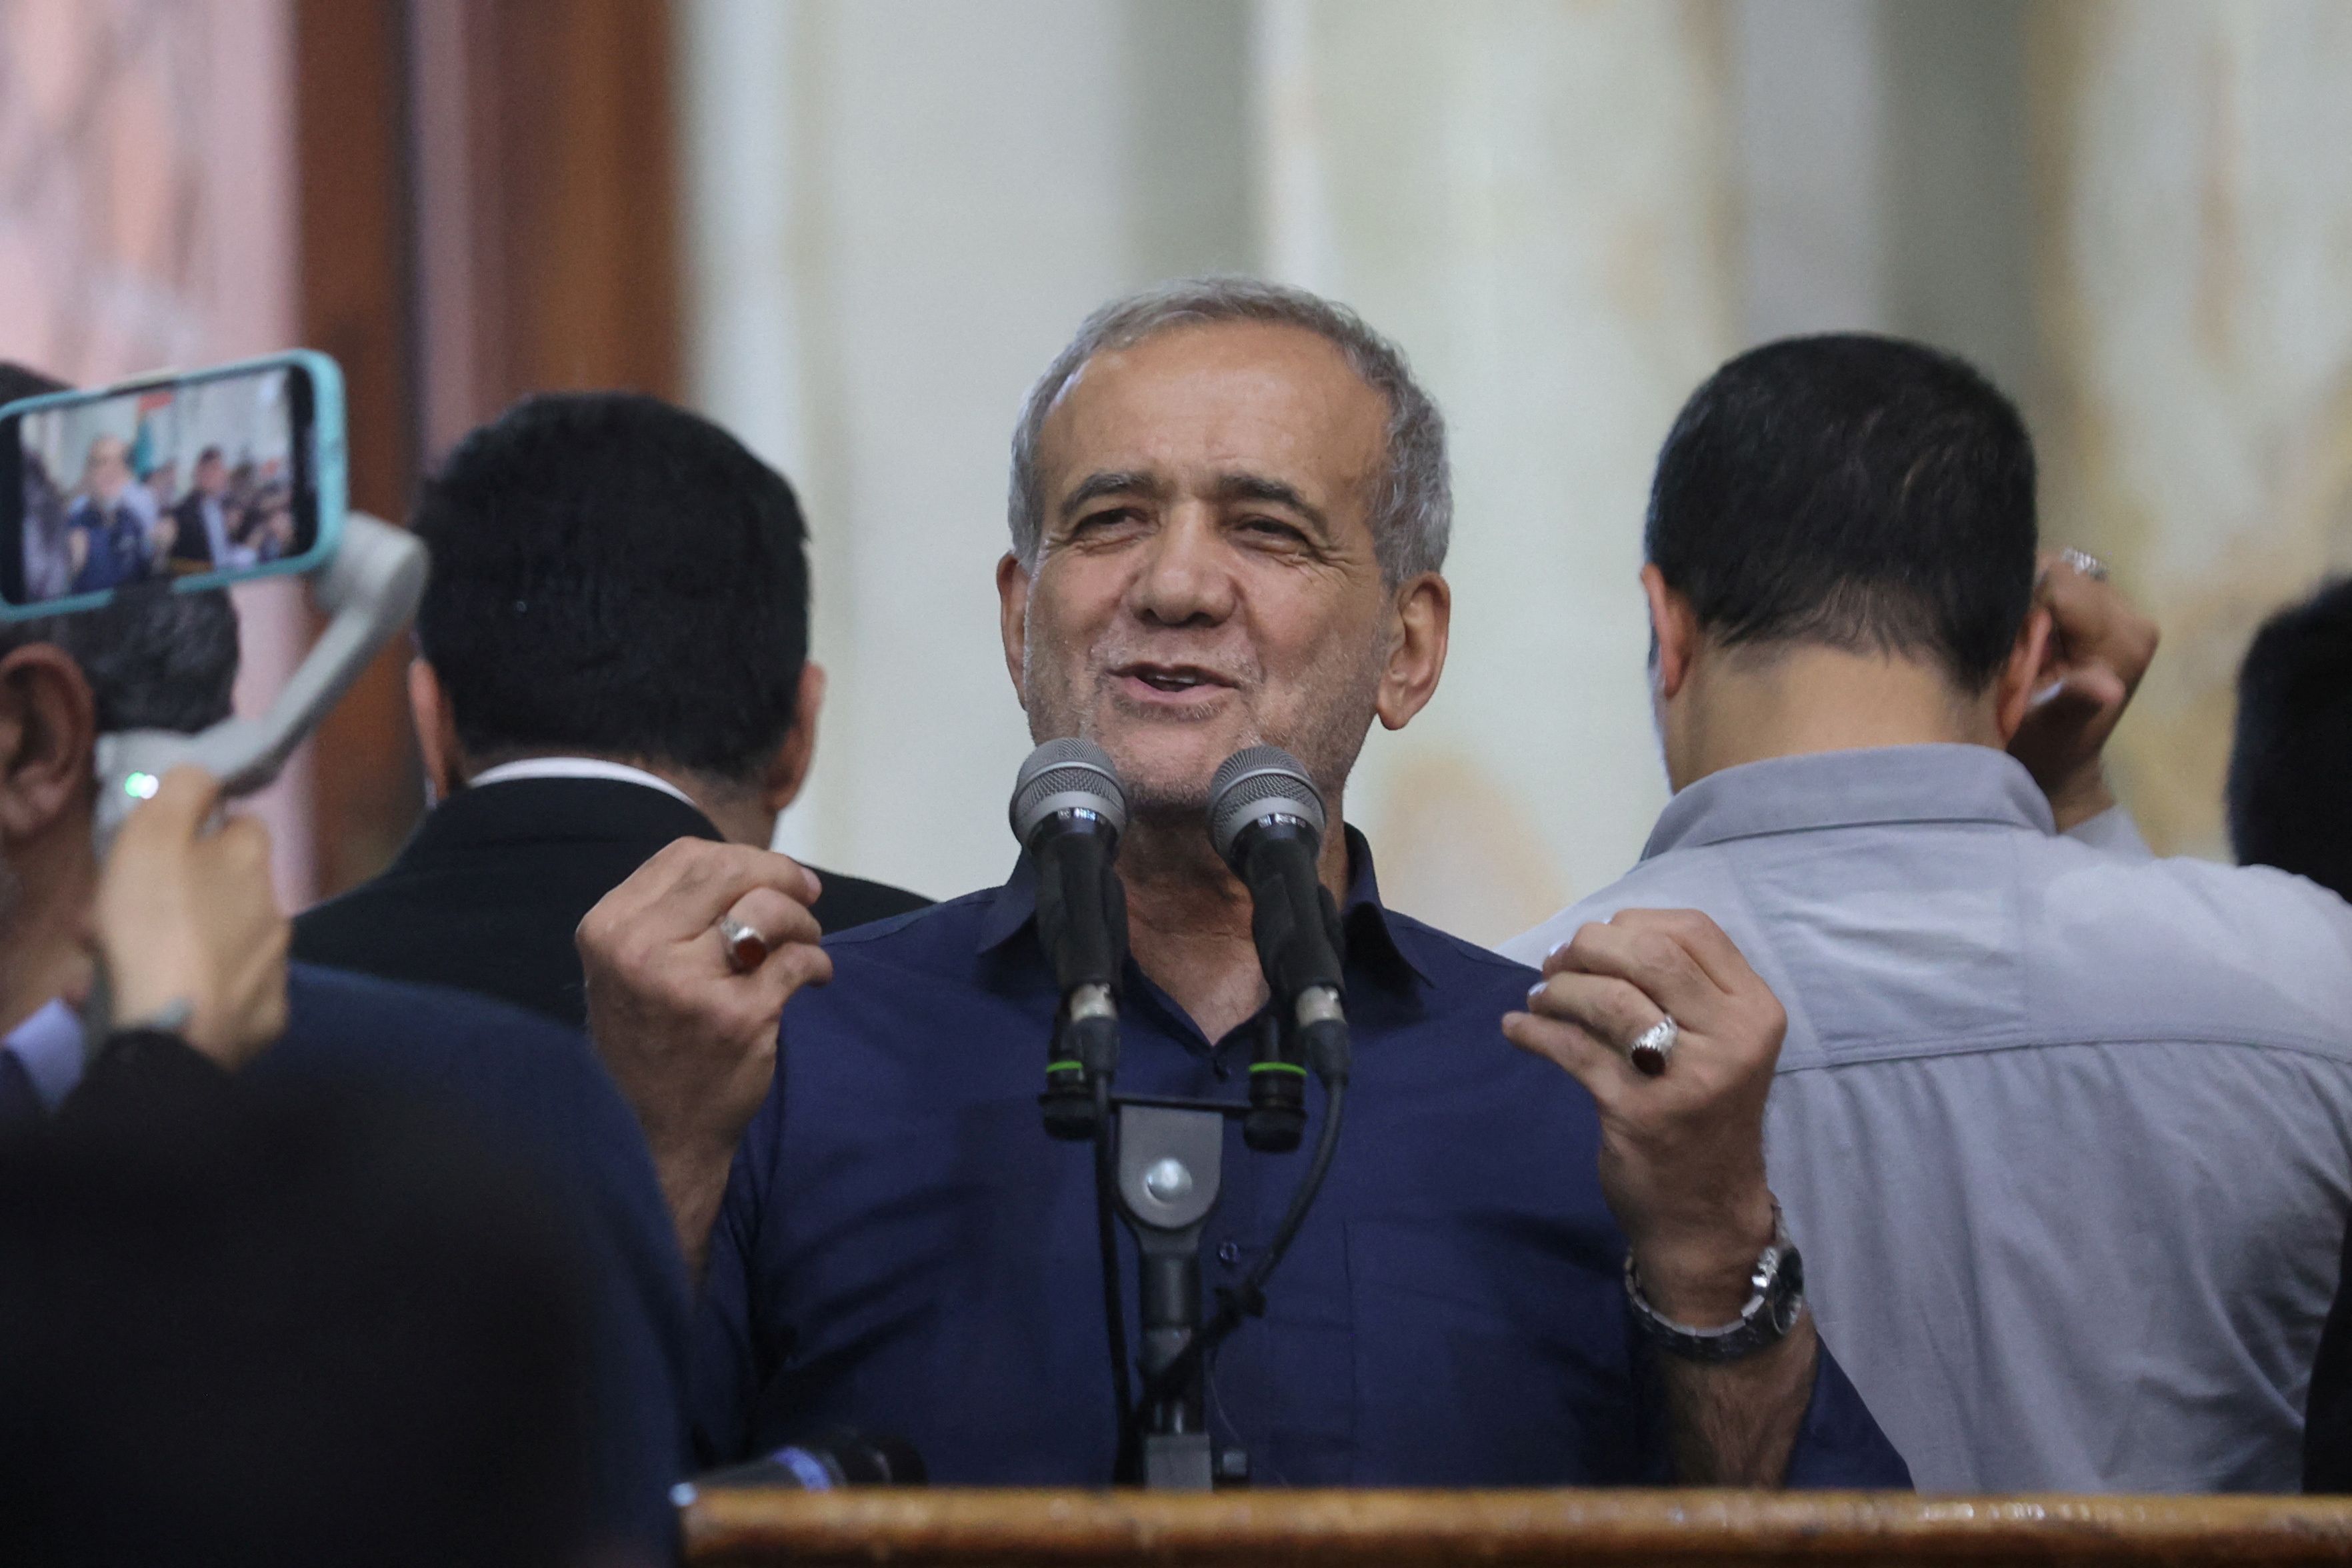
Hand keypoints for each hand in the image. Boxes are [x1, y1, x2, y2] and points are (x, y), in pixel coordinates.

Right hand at [89, 765, 288, 1070]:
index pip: (242, 826)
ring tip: (108, 970)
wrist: (174, 1031)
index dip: (199, 831)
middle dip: (167, 901)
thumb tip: (205, 774)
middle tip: (107, 921)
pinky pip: (218, 998)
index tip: (156, 850)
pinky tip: (144, 1003)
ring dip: (166, 948)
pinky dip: (184, 995)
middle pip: (221, 892)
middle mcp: (276, 911)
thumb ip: (179, 794)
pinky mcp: (263, 1020)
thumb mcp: (152, 837)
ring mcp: (273, 969)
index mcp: (252, 864)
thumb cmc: (157, 924)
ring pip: (213, 946)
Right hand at [577, 838, 832, 1274]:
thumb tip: (747, 865)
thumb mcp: (626, 969)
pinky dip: (817, 963)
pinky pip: (797, 961)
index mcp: (608, 930)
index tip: (771, 875)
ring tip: (805, 943)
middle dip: (781, 876)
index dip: (741, 858)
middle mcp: (640, 952)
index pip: (686, 856)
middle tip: (806, 896)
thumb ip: (669, 913)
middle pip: (731, 871)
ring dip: (803, 922)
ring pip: (770, 910)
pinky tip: (812, 977)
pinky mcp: (739, 1019)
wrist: (651, 1137)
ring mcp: (689, 986)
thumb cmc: (647, 1044)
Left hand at [1503, 909, 1783, 1323]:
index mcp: (1755, 1011)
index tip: (1598, 941)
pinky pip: (1572, 1049)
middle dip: (1589, 948)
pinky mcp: (1637, 1111)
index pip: (1693, 931)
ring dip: (1559, 990)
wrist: (1704, 1212)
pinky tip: (1516, 1028)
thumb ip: (1683, 986)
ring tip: (1540, 1000)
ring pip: (1608, 997)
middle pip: (1647, 953)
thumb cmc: (1705, 1113)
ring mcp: (1686, 1076)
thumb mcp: (1721, 1043)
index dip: (1634, 922)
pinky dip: (1534, 1031)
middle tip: (1557, 966)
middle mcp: (1731, 1038)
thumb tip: (1601, 935)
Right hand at [2008, 550, 2158, 830]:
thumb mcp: (2054, 729)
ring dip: (2028, 600)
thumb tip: (2106, 690)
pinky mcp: (2107, 610)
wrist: (2061, 762)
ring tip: (2019, 642)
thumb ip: (2074, 700)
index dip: (2017, 601)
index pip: (2058, 582)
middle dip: (2024, 599)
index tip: (2004, 639)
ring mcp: (2121, 610)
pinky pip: (2060, 584)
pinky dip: (2036, 603)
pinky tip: (2030, 635)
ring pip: (2057, 574)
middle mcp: (2132, 618)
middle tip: (2010, 645)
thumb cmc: (2046, 749)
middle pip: (2059, 572)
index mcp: (2124, 641)